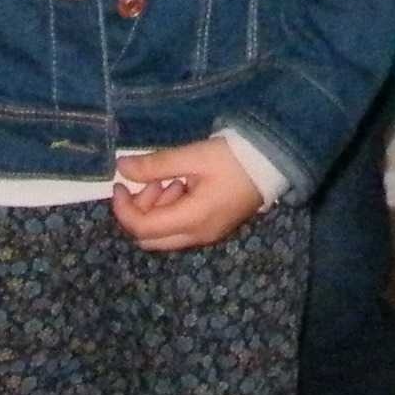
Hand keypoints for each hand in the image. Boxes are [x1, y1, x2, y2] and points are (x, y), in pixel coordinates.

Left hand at [113, 137, 265, 249]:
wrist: (275, 161)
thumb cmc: (235, 157)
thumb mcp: (194, 156)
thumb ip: (156, 165)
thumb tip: (121, 168)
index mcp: (192, 220)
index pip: (142, 227)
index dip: (122, 208)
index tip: (119, 184)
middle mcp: (197, 235)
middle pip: (149, 238)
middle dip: (140, 211)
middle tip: (150, 181)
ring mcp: (207, 235)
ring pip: (164, 235)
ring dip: (156, 209)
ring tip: (171, 179)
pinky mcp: (214, 228)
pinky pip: (181, 228)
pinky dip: (172, 210)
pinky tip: (184, 185)